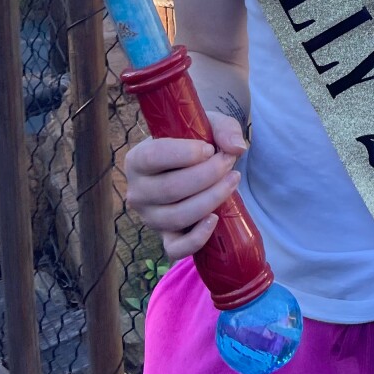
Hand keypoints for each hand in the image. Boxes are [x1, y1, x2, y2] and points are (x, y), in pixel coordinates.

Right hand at [125, 110, 246, 260]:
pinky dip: (196, 238)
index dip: (185, 154)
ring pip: (177, 216)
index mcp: (137, 159)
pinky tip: (214, 219)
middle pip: (171, 189)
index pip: (153, 157)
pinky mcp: (165, 237)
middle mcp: (137, 191)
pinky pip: (175, 248)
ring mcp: (150, 218)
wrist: (196, 165)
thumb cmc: (197, 142)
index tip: (210, 149)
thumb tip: (236, 148)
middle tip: (229, 162)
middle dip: (208, 175)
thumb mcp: (208, 125)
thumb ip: (223, 129)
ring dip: (211, 199)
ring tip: (232, 181)